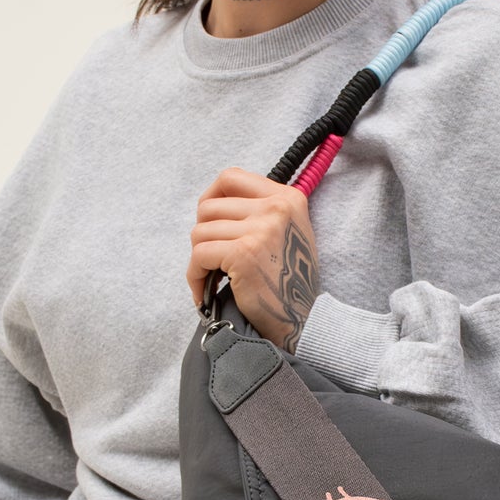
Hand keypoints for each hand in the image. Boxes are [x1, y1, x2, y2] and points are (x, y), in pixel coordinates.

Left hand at [186, 165, 321, 353]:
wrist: (304, 321)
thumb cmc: (291, 282)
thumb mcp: (289, 232)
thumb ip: (261, 211)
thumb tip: (213, 204)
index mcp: (288, 198)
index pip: (231, 177)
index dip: (211, 197)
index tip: (208, 220)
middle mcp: (276, 208)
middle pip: (209, 207)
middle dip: (204, 235)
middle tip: (213, 259)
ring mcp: (260, 230)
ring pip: (200, 232)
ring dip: (199, 259)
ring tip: (212, 278)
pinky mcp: (243, 254)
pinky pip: (199, 256)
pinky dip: (195, 276)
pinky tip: (204, 293)